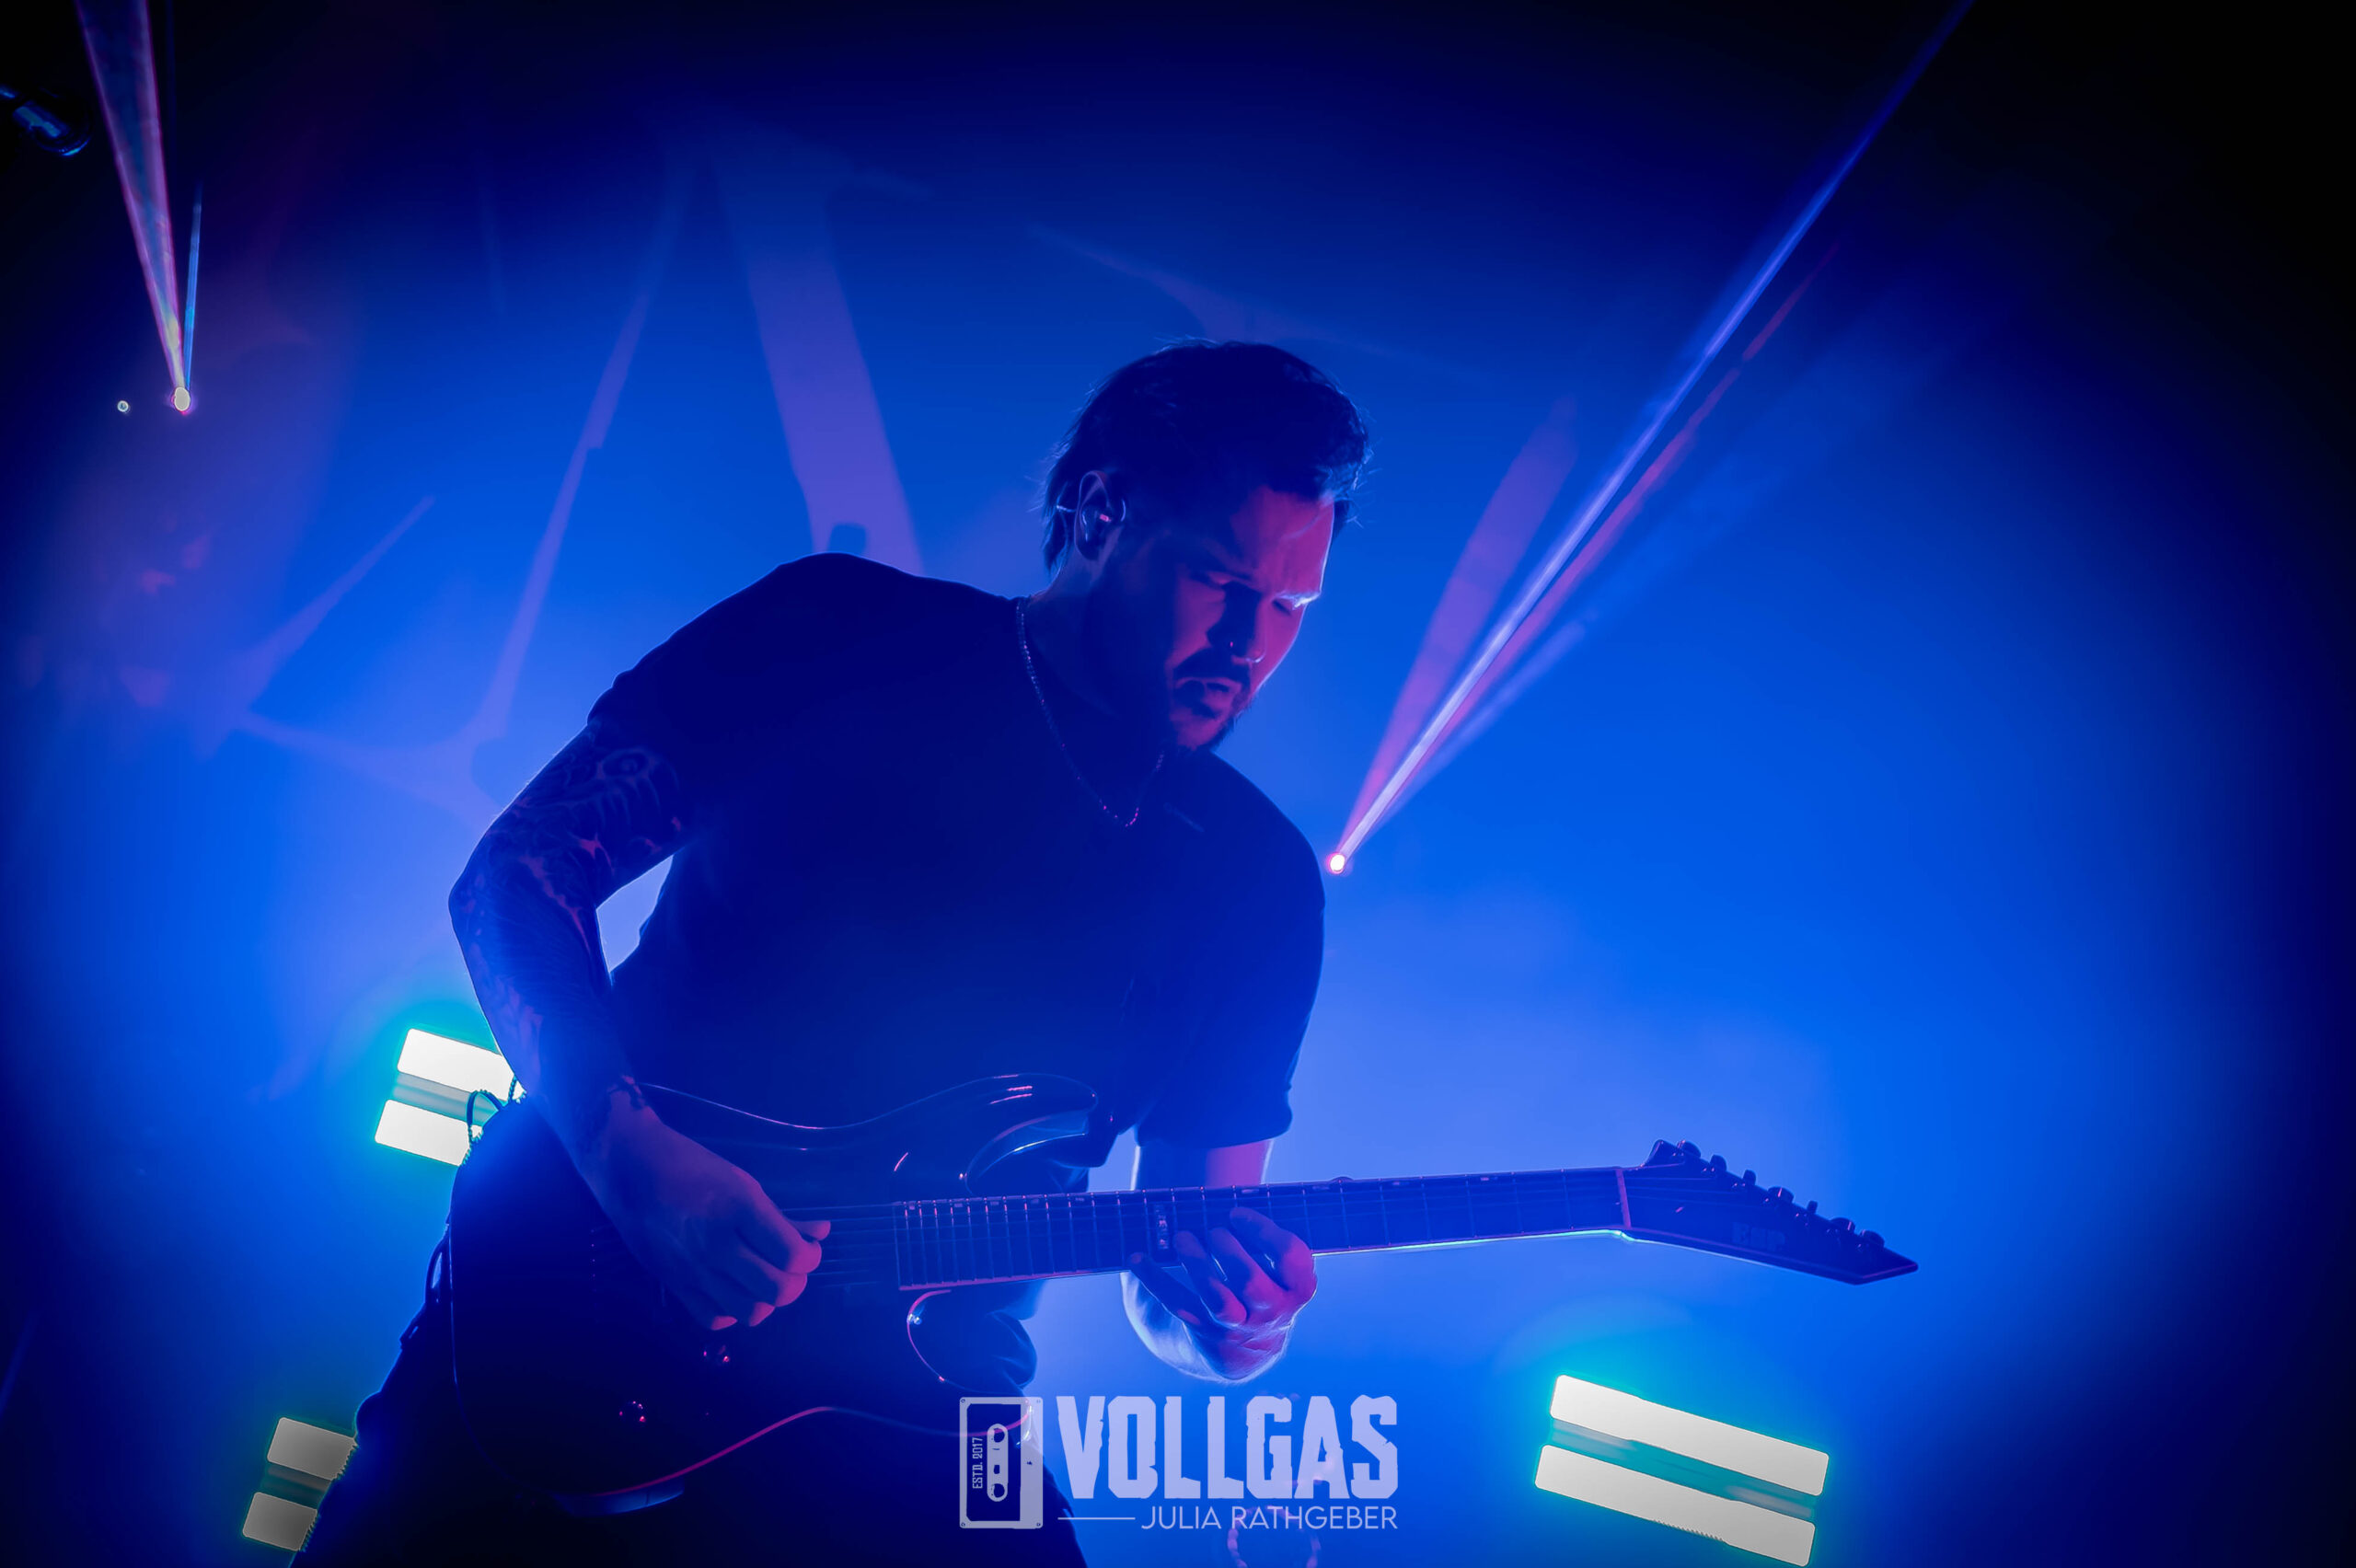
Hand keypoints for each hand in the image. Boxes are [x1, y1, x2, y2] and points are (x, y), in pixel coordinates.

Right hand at [575, 1106, 828, 1330]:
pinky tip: (734, 1290)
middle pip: (776, 1290)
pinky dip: (732, 1311)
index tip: (809, 1250)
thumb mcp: (743, 1182)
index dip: (811, 1258)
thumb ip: (781, 1214)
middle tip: (790, 1266)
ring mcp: (693, 1269)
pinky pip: (714, 1318)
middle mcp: (717, 1244)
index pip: (791, 1255)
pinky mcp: (673, 1285)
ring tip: (764, 1279)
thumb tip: (821, 1232)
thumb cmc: (691, 1166)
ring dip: (766, 1300)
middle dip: (795, 1282)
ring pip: (750, 1312)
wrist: (630, 1170)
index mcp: (738, 1209)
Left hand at [1129, 1207, 1315, 1376]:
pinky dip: (1155, 1280)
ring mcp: (1236, 1327)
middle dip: (1231, 1254)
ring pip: (1217, 1301)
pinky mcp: (1204, 1334)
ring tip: (1182, 1238)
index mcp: (1298, 1289)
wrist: (1245, 1351)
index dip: (1265, 1234)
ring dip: (1197, 1267)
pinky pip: (1178, 1307)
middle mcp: (1271, 1313)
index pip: (1292, 1261)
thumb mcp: (1290, 1263)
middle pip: (1252, 1285)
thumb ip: (1309, 1218)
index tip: (1238, 1212)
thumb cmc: (1269, 1285)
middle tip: (1213, 1229)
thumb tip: (1347, 1180)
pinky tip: (1137, 1257)